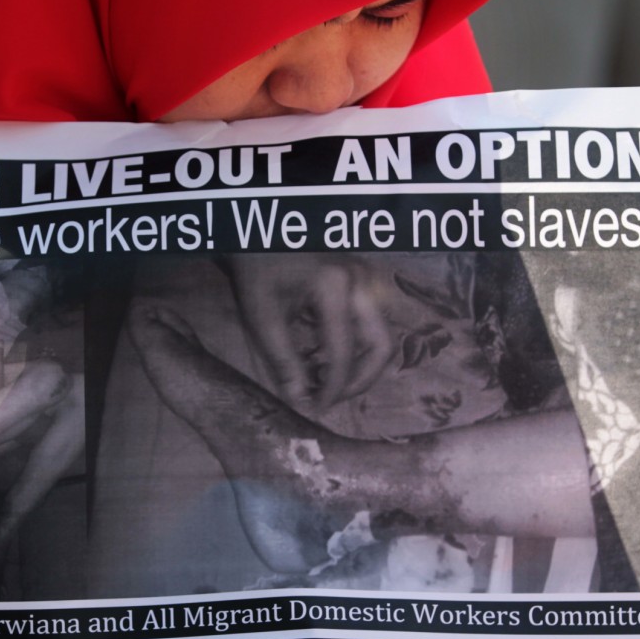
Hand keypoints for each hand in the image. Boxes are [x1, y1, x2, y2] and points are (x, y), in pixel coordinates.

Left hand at [226, 254, 393, 411]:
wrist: (260, 230)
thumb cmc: (257, 268)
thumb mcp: (263, 316)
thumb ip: (284, 361)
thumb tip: (300, 401)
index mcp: (335, 286)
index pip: (344, 351)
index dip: (333, 388)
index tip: (317, 408)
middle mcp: (362, 280)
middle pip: (382, 343)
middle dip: (361, 379)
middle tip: (332, 397)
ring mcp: (368, 276)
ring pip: (381, 334)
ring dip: (361, 363)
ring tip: (328, 379)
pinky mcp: (364, 278)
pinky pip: (372, 321)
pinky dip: (356, 345)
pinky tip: (327, 357)